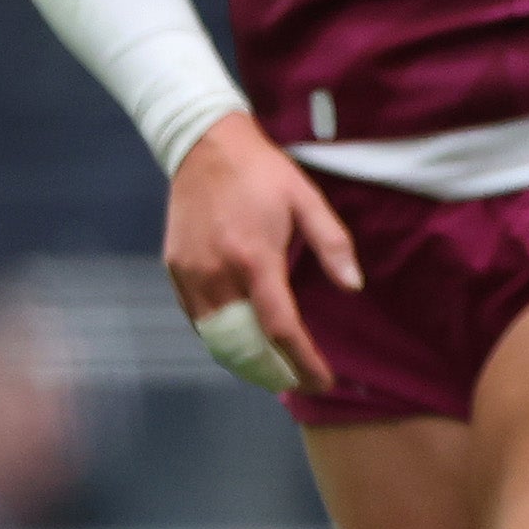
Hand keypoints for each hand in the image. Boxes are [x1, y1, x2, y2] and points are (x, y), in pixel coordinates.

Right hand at [163, 112, 360, 394]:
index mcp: (255, 259)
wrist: (203, 145)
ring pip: (216, 338)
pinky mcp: (174, 269)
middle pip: (244, 344)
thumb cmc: (263, 173)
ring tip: (272, 372)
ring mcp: (190, 273)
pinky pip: (197, 319)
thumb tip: (354, 286)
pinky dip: (218, 339)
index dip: (302, 362)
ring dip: (244, 361)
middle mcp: (217, 273)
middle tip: (299, 383)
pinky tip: (239, 344)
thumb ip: (333, 244)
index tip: (322, 381)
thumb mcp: (307, 200)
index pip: (280, 328)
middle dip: (273, 372)